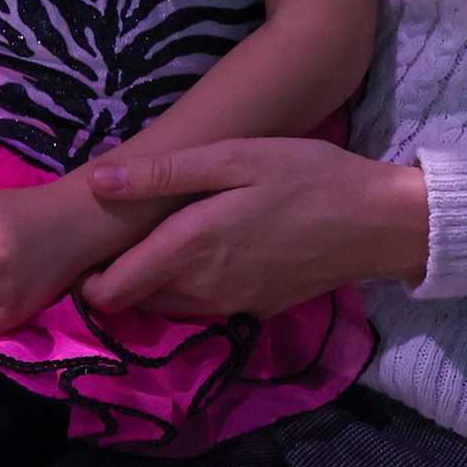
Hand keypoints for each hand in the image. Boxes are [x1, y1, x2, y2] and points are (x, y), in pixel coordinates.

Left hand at [83, 139, 429, 321]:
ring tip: (159, 238)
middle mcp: (205, 289)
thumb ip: (162, 173)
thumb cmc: (305, 176)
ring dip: (153, 284)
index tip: (88, 248)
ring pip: (169, 307)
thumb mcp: (234, 157)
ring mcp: (233, 305)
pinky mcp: (257, 310)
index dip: (88, 278)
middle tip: (120, 236)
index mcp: (191, 249)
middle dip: (117, 279)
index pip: (112, 292)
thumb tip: (97, 182)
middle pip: (136, 302)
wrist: (378, 222)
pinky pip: (204, 307)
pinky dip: (189, 289)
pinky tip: (204, 251)